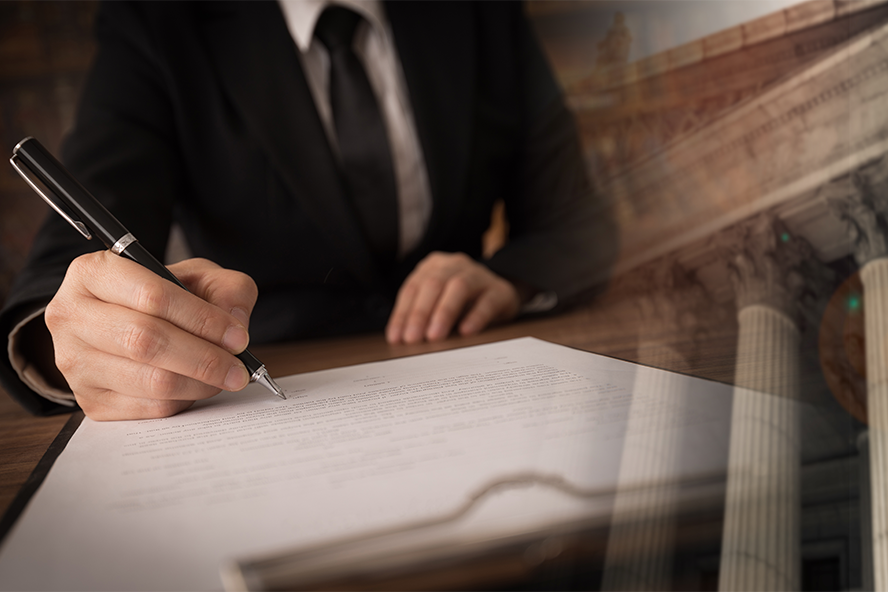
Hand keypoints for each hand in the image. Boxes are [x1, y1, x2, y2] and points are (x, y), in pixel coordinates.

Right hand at [44, 253, 257, 420]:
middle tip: (239, 368)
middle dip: (204, 358)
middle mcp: (71, 316)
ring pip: (150, 380)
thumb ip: (227, 289)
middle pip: (146, 341)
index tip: (237, 336)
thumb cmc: (163, 296)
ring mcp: (74, 362)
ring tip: (225, 376)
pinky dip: (184, 400)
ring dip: (200, 383)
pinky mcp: (89, 400)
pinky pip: (148, 408)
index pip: (152, 296)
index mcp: (93, 272)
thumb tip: (235, 323)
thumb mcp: (198, 277)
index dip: (202, 319)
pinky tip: (196, 386)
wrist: (128, 322)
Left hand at [386, 252, 519, 343]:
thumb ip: (421, 317)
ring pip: (459, 287)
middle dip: (420, 313)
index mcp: (434, 266)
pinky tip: (466, 331)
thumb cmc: (462, 303)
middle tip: (413, 338)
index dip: (403, 313)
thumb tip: (401, 339)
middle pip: (433, 284)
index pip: (412, 288)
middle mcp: (455, 265)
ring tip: (435, 336)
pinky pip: (487, 301)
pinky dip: (475, 317)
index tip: (397, 337)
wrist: (500, 296)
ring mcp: (479, 275)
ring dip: (444, 312)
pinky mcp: (500, 290)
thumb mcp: (437, 304)